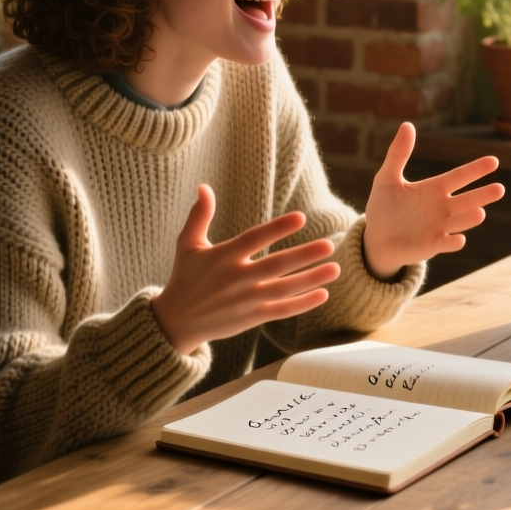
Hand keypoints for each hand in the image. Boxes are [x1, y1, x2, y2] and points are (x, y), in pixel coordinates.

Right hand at [150, 185, 341, 355]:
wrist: (175, 322)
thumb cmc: (185, 278)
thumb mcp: (187, 245)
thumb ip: (199, 216)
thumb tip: (204, 187)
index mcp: (223, 257)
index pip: (254, 239)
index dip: (277, 229)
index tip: (301, 218)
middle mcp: (236, 278)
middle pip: (275, 266)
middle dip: (304, 256)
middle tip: (329, 245)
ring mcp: (245, 300)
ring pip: (284, 290)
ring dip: (311, 279)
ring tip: (335, 268)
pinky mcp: (250, 318)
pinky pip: (281, 311)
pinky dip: (302, 304)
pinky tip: (323, 294)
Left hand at [362, 122, 503, 280]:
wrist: (376, 238)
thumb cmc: (384, 207)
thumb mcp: (387, 178)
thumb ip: (398, 154)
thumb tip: (407, 124)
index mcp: (435, 189)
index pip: (459, 176)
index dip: (476, 169)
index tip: (494, 161)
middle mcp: (443, 207)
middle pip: (467, 199)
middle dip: (483, 195)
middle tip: (500, 189)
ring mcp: (440, 227)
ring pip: (460, 221)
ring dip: (470, 218)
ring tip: (480, 212)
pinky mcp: (433, 245)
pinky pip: (446, 243)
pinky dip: (453, 242)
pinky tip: (459, 239)